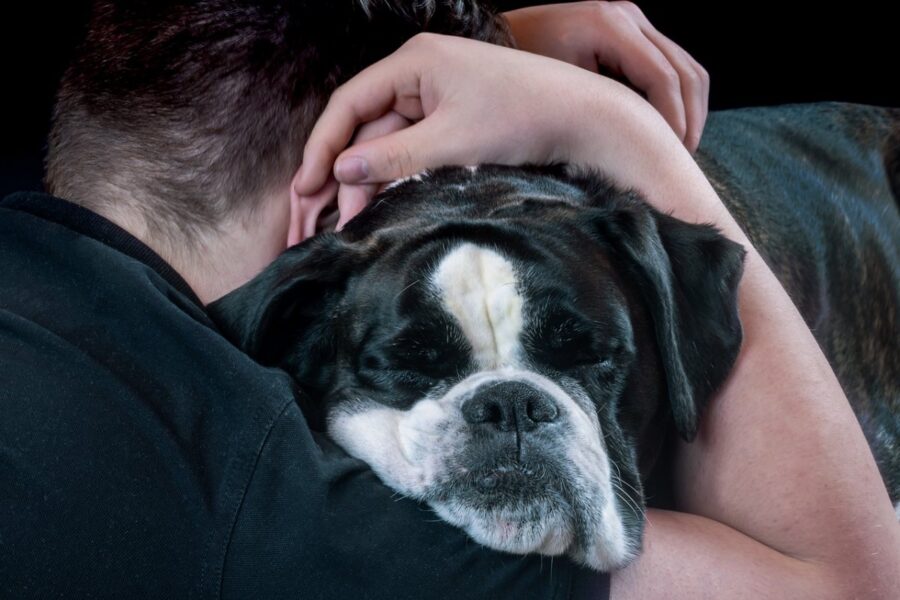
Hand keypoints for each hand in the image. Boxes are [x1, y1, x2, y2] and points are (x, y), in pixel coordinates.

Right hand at [292, 32, 677, 232]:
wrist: (586, 118)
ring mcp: (439, 93)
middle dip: (346, 172)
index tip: (306, 186)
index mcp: (414, 61)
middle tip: (329, 217)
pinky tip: (387, 204)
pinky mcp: (456, 115)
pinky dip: (400, 173)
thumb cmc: (523, 118)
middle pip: (366, 124)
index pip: (349, 103)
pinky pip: (415, 144)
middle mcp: (420, 70)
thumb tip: (340, 172)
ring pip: (389, 139)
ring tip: (355, 221)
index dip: (323, 146)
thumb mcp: (451, 144)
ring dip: (373, 179)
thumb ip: (391, 158)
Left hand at [503, 1, 708, 151]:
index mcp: (609, 26)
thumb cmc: (518, 72)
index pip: (663, 77)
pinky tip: (667, 131)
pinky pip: (672, 66)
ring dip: (691, 111)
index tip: (670, 158)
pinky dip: (678, 100)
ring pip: (688, 68)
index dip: (674, 121)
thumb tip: (640, 146)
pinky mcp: (633, 33)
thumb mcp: (557, 93)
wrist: (499, 42)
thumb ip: (599, 111)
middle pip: (686, 70)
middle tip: (681, 160)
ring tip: (678, 150)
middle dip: (690, 119)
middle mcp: (628, 16)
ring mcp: (633, 21)